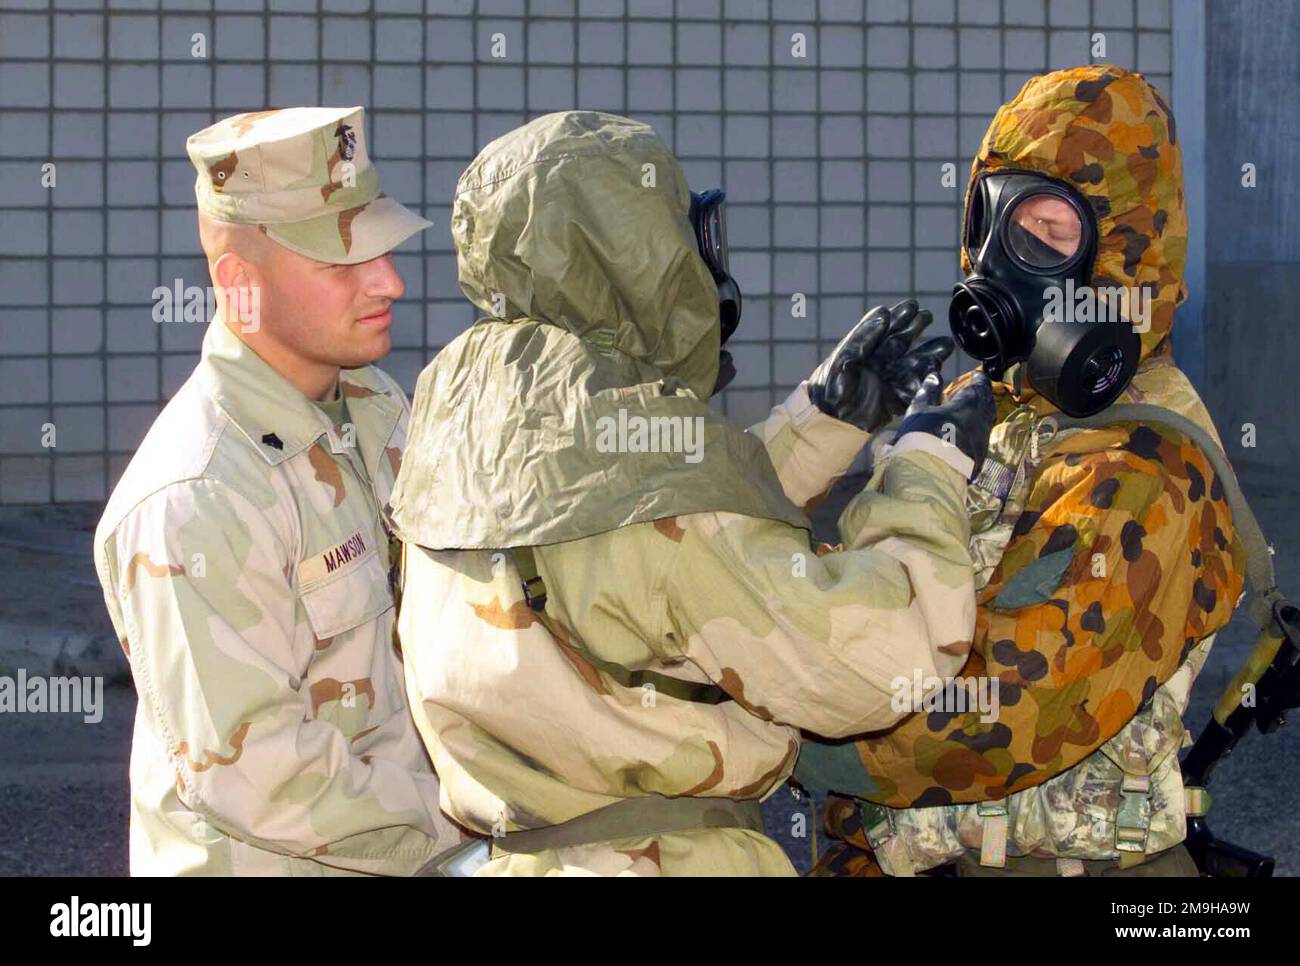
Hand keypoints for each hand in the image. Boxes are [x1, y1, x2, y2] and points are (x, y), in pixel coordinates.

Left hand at [807, 299, 954, 433]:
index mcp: (865, 349)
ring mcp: (888, 380)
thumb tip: (883, 313)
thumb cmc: (829, 387)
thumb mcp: (843, 358)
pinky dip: (926, 381)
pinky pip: (915, 388)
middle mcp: (879, 362)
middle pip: (902, 341)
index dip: (899, 316)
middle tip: (928, 317)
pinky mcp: (895, 399)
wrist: (829, 420)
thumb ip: (863, 337)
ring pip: (913, 362)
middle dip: (916, 328)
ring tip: (946, 344)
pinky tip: (937, 372)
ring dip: (929, 354)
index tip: (912, 306)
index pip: (885, 328)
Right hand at [893, 370, 995, 478]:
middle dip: (984, 397)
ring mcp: (983, 441)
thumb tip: (934, 375)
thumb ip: (928, 392)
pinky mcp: (980, 458)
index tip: (978, 376)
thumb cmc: (923, 435)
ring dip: (982, 414)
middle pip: (988, 405)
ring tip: (973, 412)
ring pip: (987, 422)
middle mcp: (981, 421)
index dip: (980, 380)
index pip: (980, 387)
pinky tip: (969, 434)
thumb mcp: (920, 410)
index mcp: (969, 405)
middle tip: (978, 392)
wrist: (930, 473)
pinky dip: (977, 431)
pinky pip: (982, 439)